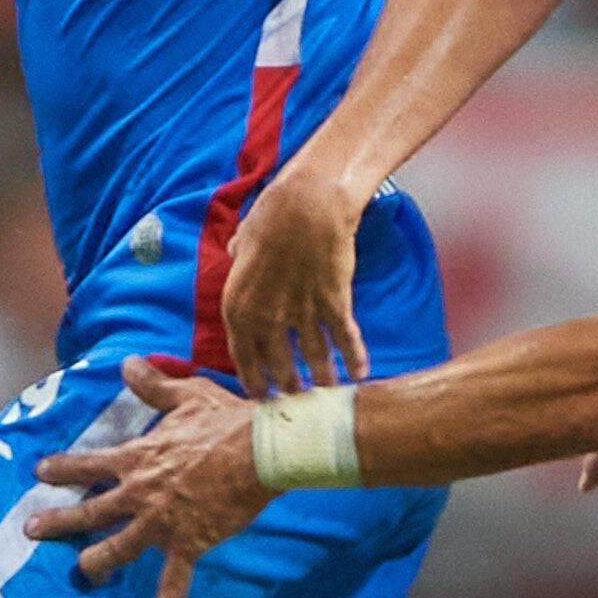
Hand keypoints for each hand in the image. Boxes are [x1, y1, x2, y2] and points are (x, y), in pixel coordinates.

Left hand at [24, 359, 270, 597]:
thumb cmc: (227, 420)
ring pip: (117, 548)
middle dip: (58, 520)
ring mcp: (161, 522)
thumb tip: (128, 363)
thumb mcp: (187, 394)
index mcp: (139, 457)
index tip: (40, 472)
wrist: (260, 450)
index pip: (90, 463)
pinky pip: (173, 583)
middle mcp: (140, 493)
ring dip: (95, 562)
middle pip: (90, 510)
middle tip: (31, 530)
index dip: (63, 467)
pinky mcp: (188, 543)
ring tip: (81, 573)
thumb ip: (154, 385)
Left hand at [218, 171, 367, 394]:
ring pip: (313, 358)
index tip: (260, 394)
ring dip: (321, 376)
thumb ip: (238, 255)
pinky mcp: (334, 305)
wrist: (308, 203)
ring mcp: (301, 314)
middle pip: (278, 364)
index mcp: (238, 305)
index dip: (253, 379)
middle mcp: (267, 317)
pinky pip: (345, 339)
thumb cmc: (272, 215)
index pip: (242, 356)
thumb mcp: (242, 238)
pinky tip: (361, 372)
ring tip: (326, 387)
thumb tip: (236, 252)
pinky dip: (355, 357)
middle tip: (294, 393)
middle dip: (287, 384)